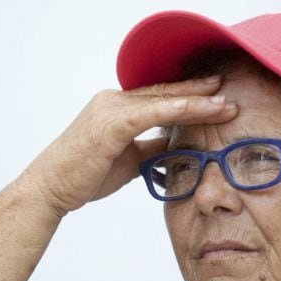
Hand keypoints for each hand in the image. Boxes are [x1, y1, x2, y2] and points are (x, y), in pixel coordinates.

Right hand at [21, 75, 237, 216]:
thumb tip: (175, 145)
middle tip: (230, 91)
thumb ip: (150, 147)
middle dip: (200, 93)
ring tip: (226, 104)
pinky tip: (201, 110)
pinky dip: (178, 110)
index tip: (217, 97)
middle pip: (165, 93)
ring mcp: (110, 109)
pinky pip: (151, 113)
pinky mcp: (110, 124)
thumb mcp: (128, 159)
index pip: (160, 98)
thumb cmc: (84, 175)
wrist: (50, 188)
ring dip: (198, 102)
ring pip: (163, 100)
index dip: (189, 97)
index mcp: (116, 107)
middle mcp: (113, 101)